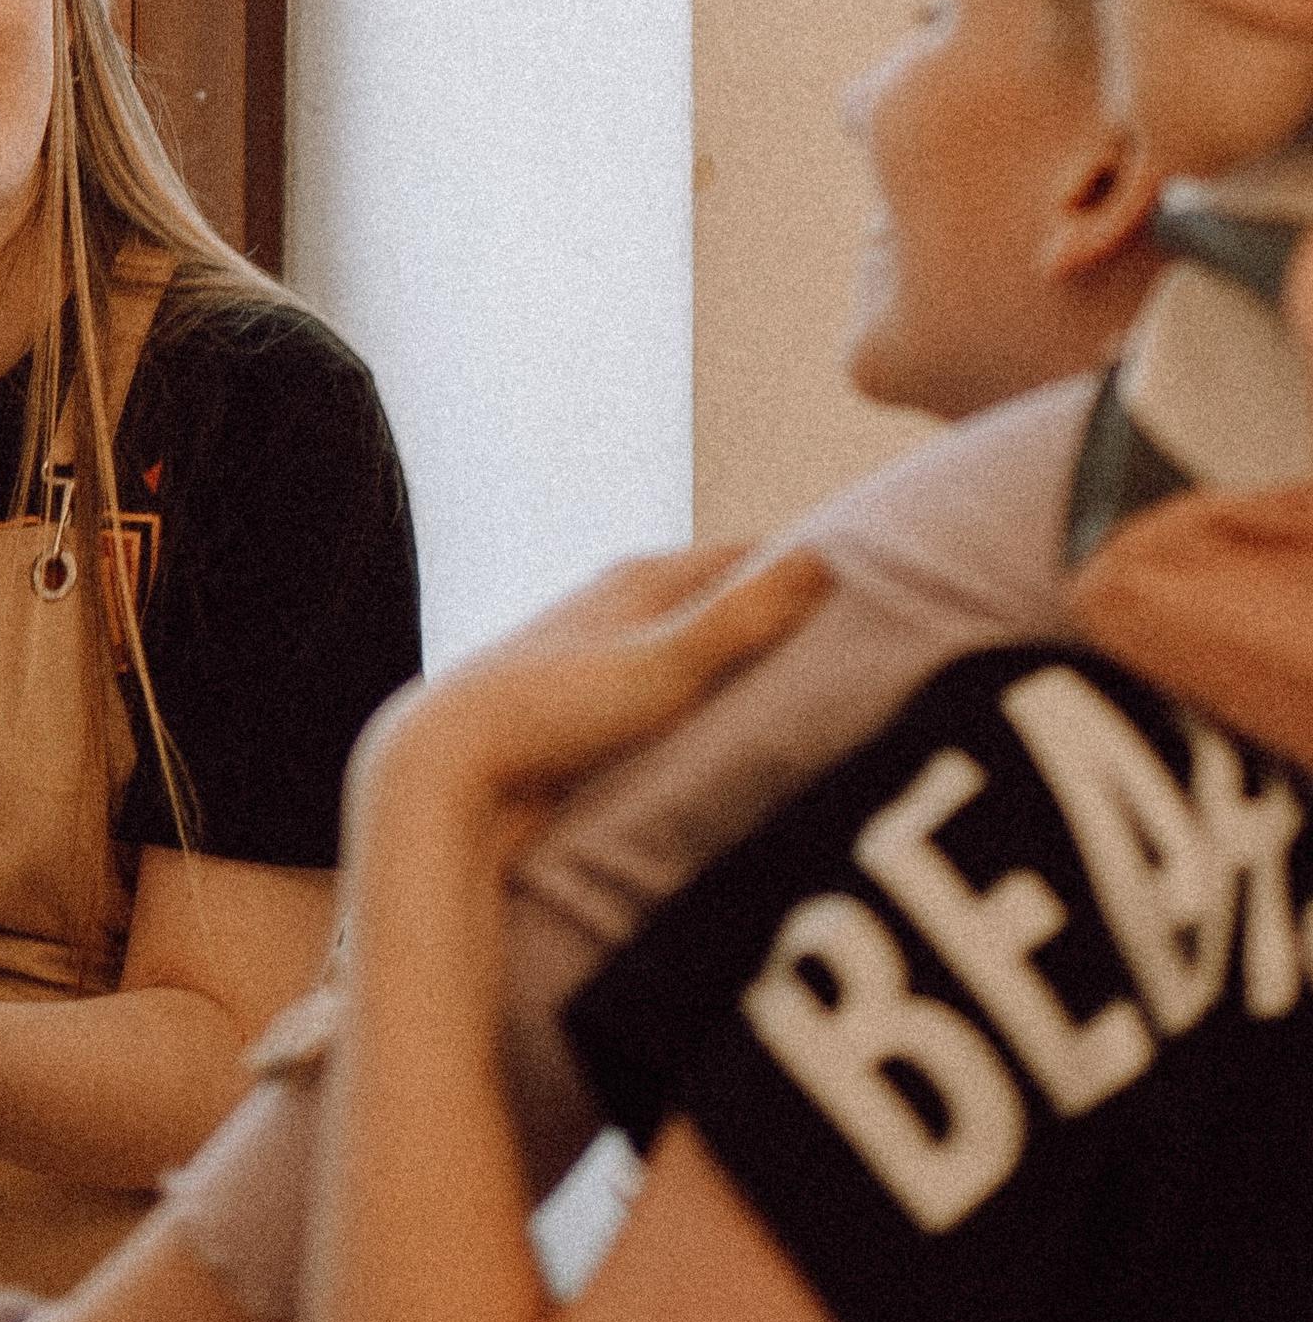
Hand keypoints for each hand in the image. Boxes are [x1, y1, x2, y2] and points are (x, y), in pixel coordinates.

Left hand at [345, 543, 834, 858]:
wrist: (447, 766)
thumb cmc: (554, 712)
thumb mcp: (665, 666)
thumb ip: (742, 619)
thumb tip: (825, 557)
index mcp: (640, 578)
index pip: (745, 556)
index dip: (805, 566)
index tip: (875, 579)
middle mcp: (617, 602)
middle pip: (718, 594)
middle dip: (777, 610)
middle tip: (853, 634)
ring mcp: (596, 650)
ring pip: (686, 642)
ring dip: (734, 658)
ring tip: (798, 685)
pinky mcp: (580, 703)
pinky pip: (659, 687)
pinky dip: (698, 697)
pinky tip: (716, 731)